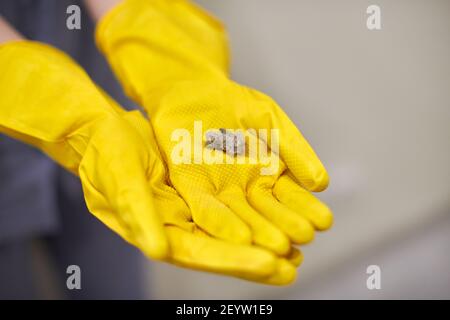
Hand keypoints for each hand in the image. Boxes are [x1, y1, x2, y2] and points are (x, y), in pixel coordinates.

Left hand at [96, 0, 332, 255]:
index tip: (325, 222)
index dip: (307, 209)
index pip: (292, 197)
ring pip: (241, 216)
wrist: (191, 88)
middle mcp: (246, 190)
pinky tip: (239, 238)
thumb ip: (294, 149)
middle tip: (303, 240)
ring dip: (258, 232)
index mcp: (268, 176)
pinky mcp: (191, 187)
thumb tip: (322, 183)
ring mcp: (219, 191)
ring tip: (278, 248)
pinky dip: (222, 223)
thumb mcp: (270, 119)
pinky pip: (207, 208)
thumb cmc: (233, 102)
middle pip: (268, 213)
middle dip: (285, 226)